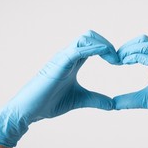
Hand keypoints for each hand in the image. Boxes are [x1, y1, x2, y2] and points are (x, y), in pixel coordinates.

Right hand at [0, 30, 118, 146]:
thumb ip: (96, 100)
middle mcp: (68, 56)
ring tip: (114, 59)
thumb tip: (113, 105)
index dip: (108, 50)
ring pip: (85, 38)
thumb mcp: (80, 100)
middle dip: (107, 44)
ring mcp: (63, 58)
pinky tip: (105, 54)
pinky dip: (94, 49)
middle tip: (118, 60)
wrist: (29, 111)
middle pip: (90, 36)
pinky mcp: (59, 63)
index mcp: (73, 61)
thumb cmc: (49, 103)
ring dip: (103, 44)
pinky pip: (78, 49)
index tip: (119, 63)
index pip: (92, 45)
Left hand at [113, 35, 147, 147]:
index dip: (126, 50)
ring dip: (129, 49)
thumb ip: (130, 100)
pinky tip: (126, 64)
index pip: (141, 45)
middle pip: (143, 39)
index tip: (115, 62)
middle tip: (115, 60)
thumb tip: (113, 103)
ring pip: (146, 43)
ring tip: (119, 61)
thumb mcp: (146, 101)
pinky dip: (135, 56)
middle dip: (126, 46)